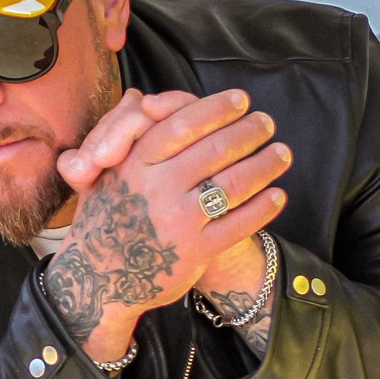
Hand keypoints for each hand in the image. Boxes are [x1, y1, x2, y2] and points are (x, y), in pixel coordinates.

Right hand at [44, 89, 288, 360]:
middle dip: (248, 131)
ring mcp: (178, 221)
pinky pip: (239, 223)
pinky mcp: (195, 251)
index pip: (182, 124)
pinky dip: (263, 207)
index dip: (216, 108)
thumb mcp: (100, 175)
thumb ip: (122, 136)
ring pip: (233, 183)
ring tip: (282, 153)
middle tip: (266, 122)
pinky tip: (277, 195)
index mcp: (133, 165)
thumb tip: (140, 96)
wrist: (98, 281)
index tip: (240, 100)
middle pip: (215, 149)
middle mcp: (157, 190)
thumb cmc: (102, 220)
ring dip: (265, 164)